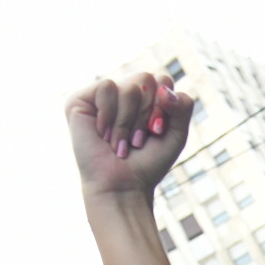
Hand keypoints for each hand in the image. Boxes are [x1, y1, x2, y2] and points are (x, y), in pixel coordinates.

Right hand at [65, 73, 193, 198]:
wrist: (122, 185)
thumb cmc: (147, 163)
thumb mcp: (177, 135)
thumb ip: (183, 107)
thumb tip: (165, 88)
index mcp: (146, 96)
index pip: (163, 80)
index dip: (164, 106)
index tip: (156, 132)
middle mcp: (124, 92)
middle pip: (146, 79)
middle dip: (146, 114)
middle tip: (137, 140)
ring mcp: (103, 95)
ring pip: (128, 87)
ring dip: (128, 122)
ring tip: (120, 143)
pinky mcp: (81, 99)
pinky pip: (106, 87)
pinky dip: (109, 115)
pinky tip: (102, 134)